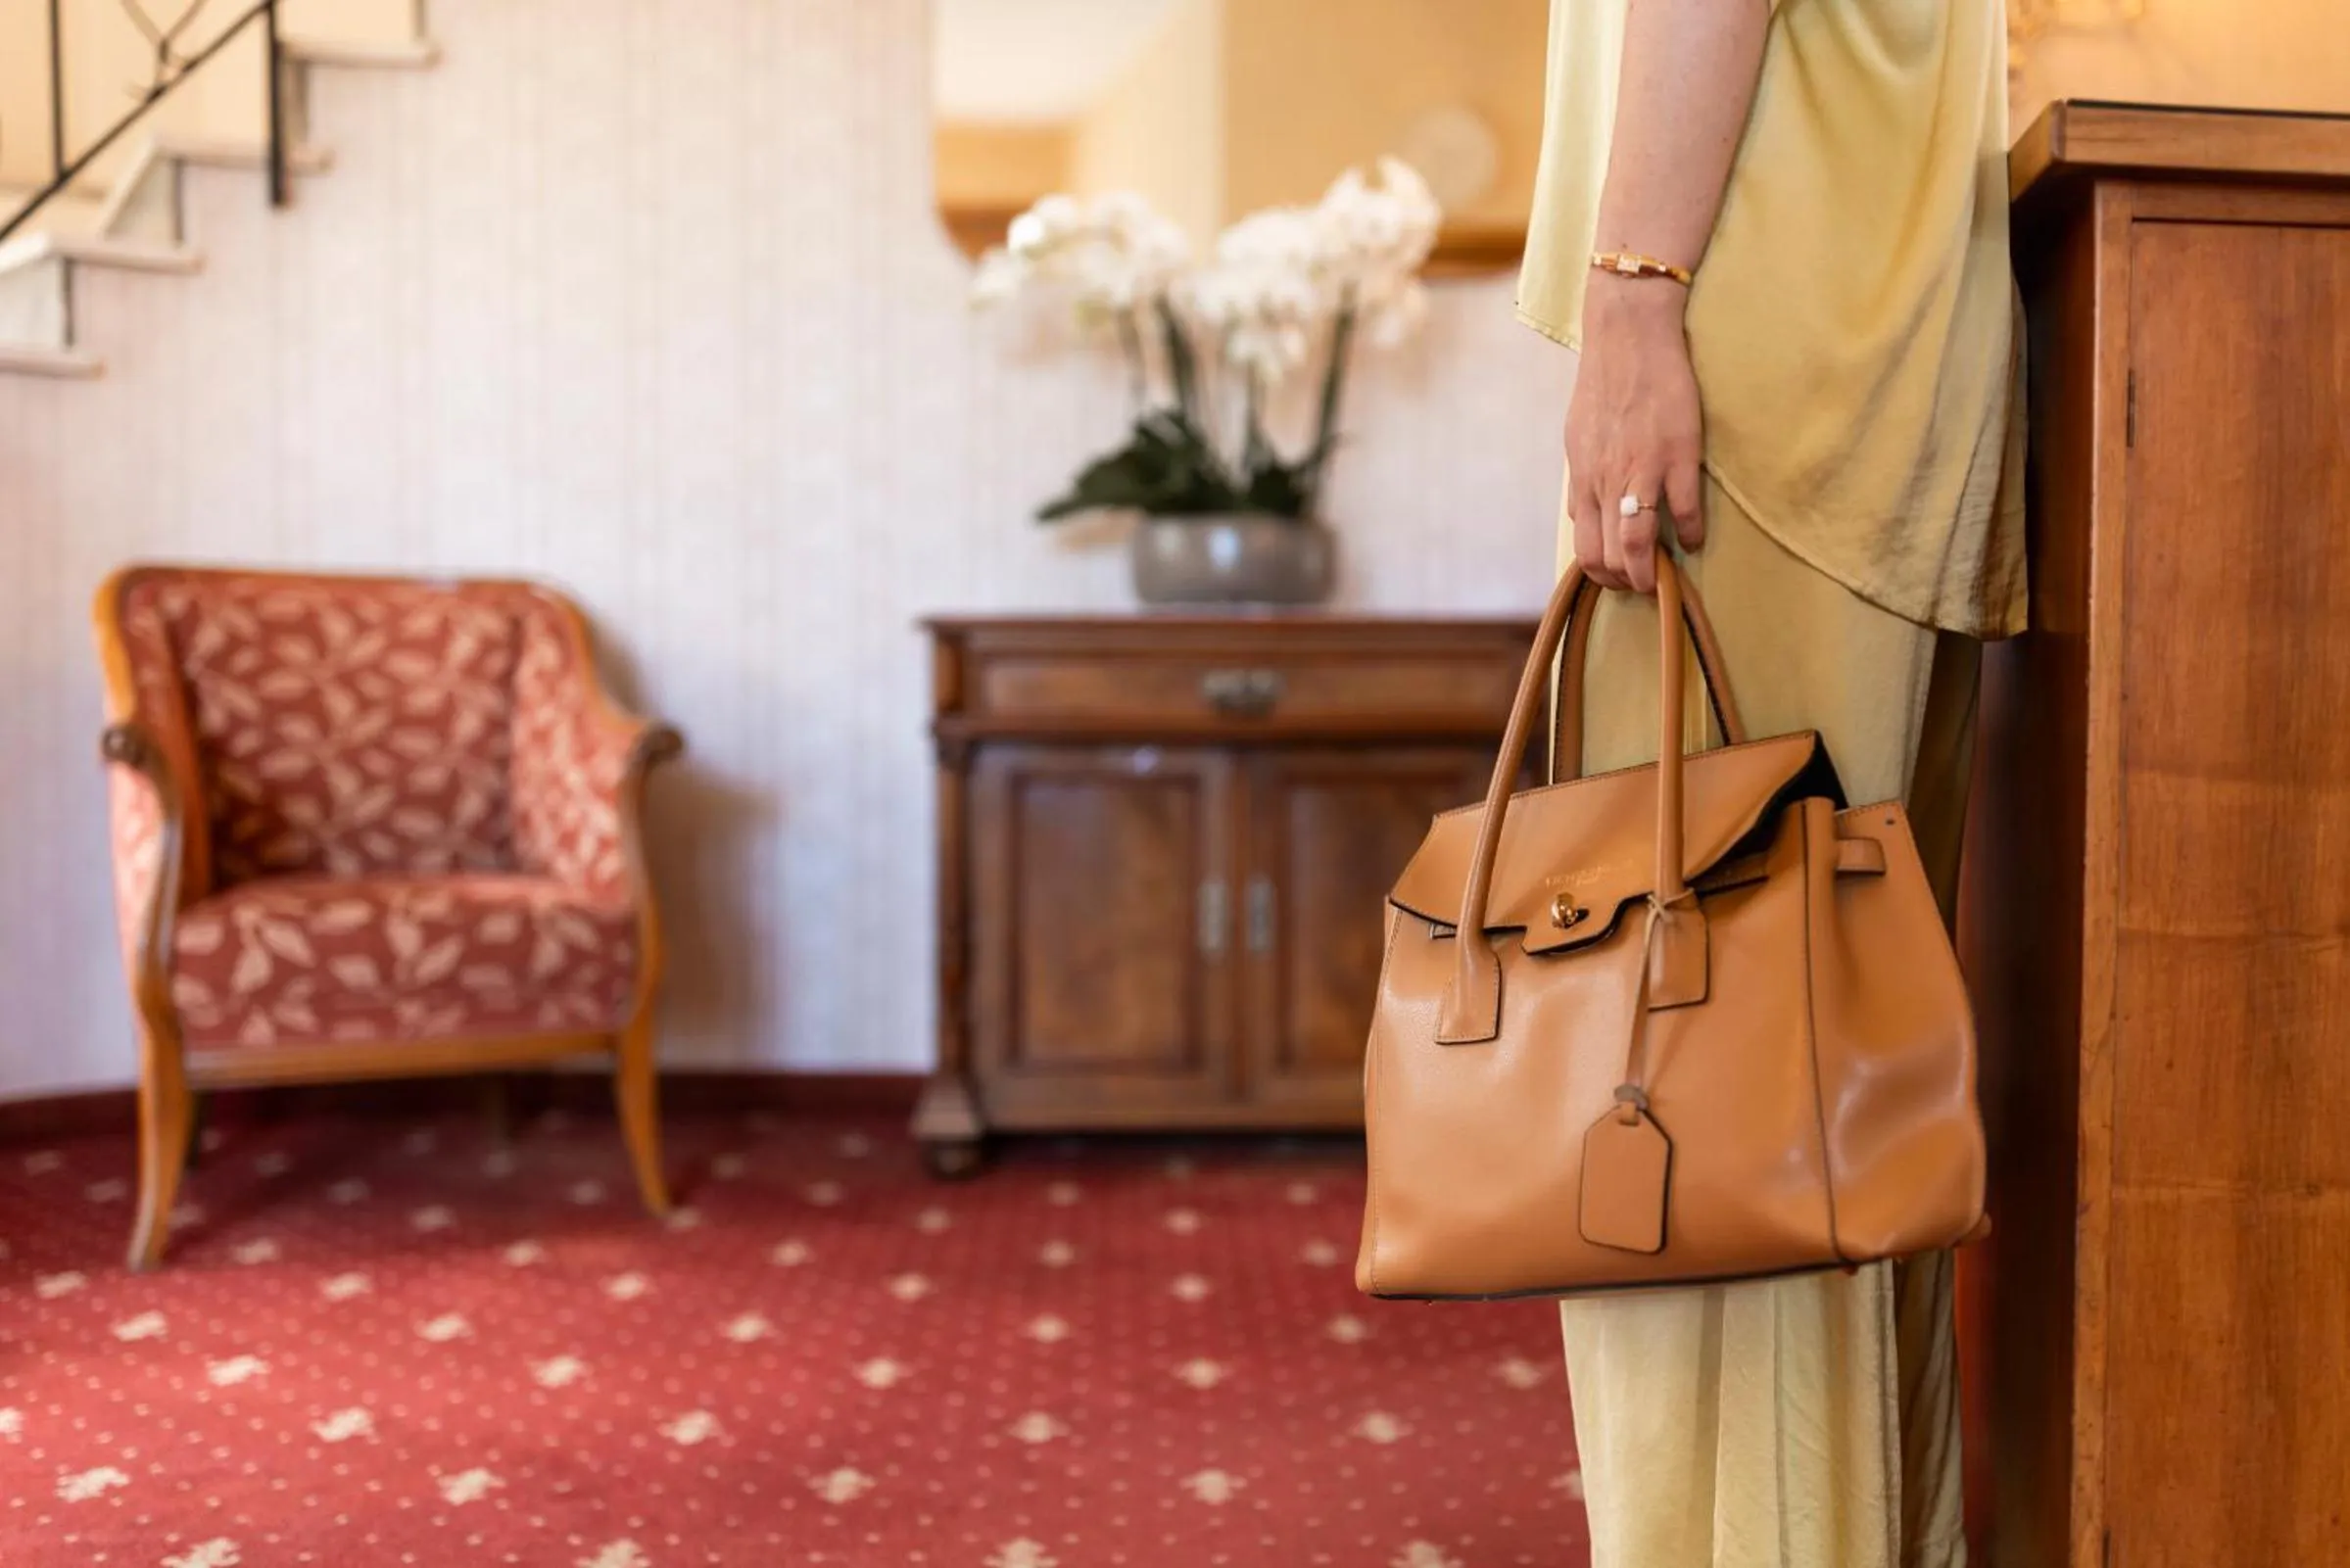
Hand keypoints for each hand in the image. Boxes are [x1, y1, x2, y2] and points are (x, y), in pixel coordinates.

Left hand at [1565, 278, 1706, 593]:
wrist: (1629, 335)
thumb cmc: (1605, 384)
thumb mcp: (1578, 438)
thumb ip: (1583, 479)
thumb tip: (1583, 514)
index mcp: (1583, 479)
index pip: (1586, 549)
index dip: (1603, 574)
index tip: (1619, 578)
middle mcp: (1606, 481)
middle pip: (1610, 556)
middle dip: (1628, 582)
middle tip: (1646, 584)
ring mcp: (1641, 470)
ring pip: (1639, 543)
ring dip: (1654, 571)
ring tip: (1666, 576)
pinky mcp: (1677, 454)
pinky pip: (1686, 512)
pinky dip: (1693, 534)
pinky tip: (1696, 539)